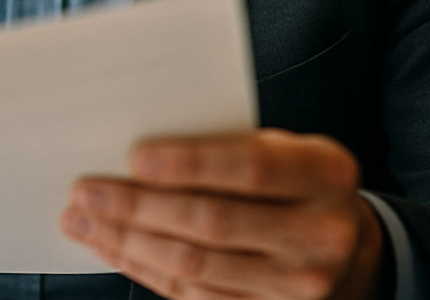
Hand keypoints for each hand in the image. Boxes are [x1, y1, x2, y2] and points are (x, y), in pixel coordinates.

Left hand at [60, 128, 387, 299]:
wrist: (346, 245)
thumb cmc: (296, 179)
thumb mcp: (284, 147)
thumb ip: (229, 144)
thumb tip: (140, 149)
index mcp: (325, 173)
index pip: (251, 168)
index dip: (190, 163)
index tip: (134, 156)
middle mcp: (320, 233)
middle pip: (214, 222)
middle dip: (139, 206)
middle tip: (86, 190)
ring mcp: (297, 284)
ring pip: (195, 265)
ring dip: (128, 241)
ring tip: (83, 218)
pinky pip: (193, 295)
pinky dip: (143, 268)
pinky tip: (111, 246)